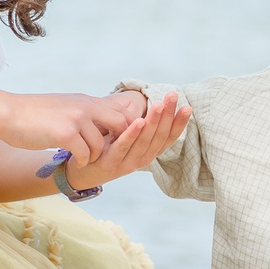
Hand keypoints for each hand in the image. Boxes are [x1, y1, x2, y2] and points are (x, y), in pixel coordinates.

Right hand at [0, 91, 141, 164]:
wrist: (8, 114)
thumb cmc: (33, 113)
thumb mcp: (64, 105)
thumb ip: (83, 110)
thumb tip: (101, 119)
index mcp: (86, 100)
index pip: (121, 110)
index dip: (126, 127)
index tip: (117, 141)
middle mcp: (85, 106)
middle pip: (121, 124)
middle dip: (118, 143)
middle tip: (108, 154)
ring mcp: (76, 119)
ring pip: (101, 145)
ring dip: (94, 156)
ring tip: (84, 158)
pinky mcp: (65, 134)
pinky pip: (85, 154)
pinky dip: (82, 162)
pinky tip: (75, 162)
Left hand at [62, 92, 190, 189]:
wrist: (82, 172)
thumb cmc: (107, 150)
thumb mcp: (128, 138)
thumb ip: (142, 128)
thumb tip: (158, 105)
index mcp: (148, 153)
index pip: (168, 138)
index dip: (178, 123)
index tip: (187, 107)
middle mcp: (141, 159)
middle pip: (158, 137)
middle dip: (167, 115)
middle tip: (173, 96)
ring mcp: (127, 163)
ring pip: (144, 141)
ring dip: (152, 122)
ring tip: (159, 105)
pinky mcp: (110, 163)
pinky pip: (123, 147)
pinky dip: (132, 135)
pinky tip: (139, 122)